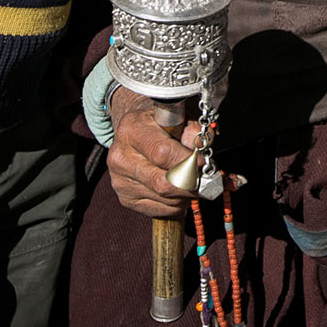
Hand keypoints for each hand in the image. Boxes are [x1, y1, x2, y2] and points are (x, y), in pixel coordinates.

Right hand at [107, 86, 201, 218]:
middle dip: (190, 183)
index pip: (162, 154)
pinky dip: (177, 203)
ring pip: (164, 198)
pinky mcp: (126, 198)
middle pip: (162, 182)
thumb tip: (201, 151)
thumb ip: (193, 131)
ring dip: (186, 194)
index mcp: (132, 130)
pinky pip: (160, 209)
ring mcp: (120, 180)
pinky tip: (180, 190)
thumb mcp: (179, 117)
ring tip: (193, 181)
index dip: (187, 162)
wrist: (137, 132)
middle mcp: (121, 157)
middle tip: (206, 178)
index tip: (203, 163)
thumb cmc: (163, 124)